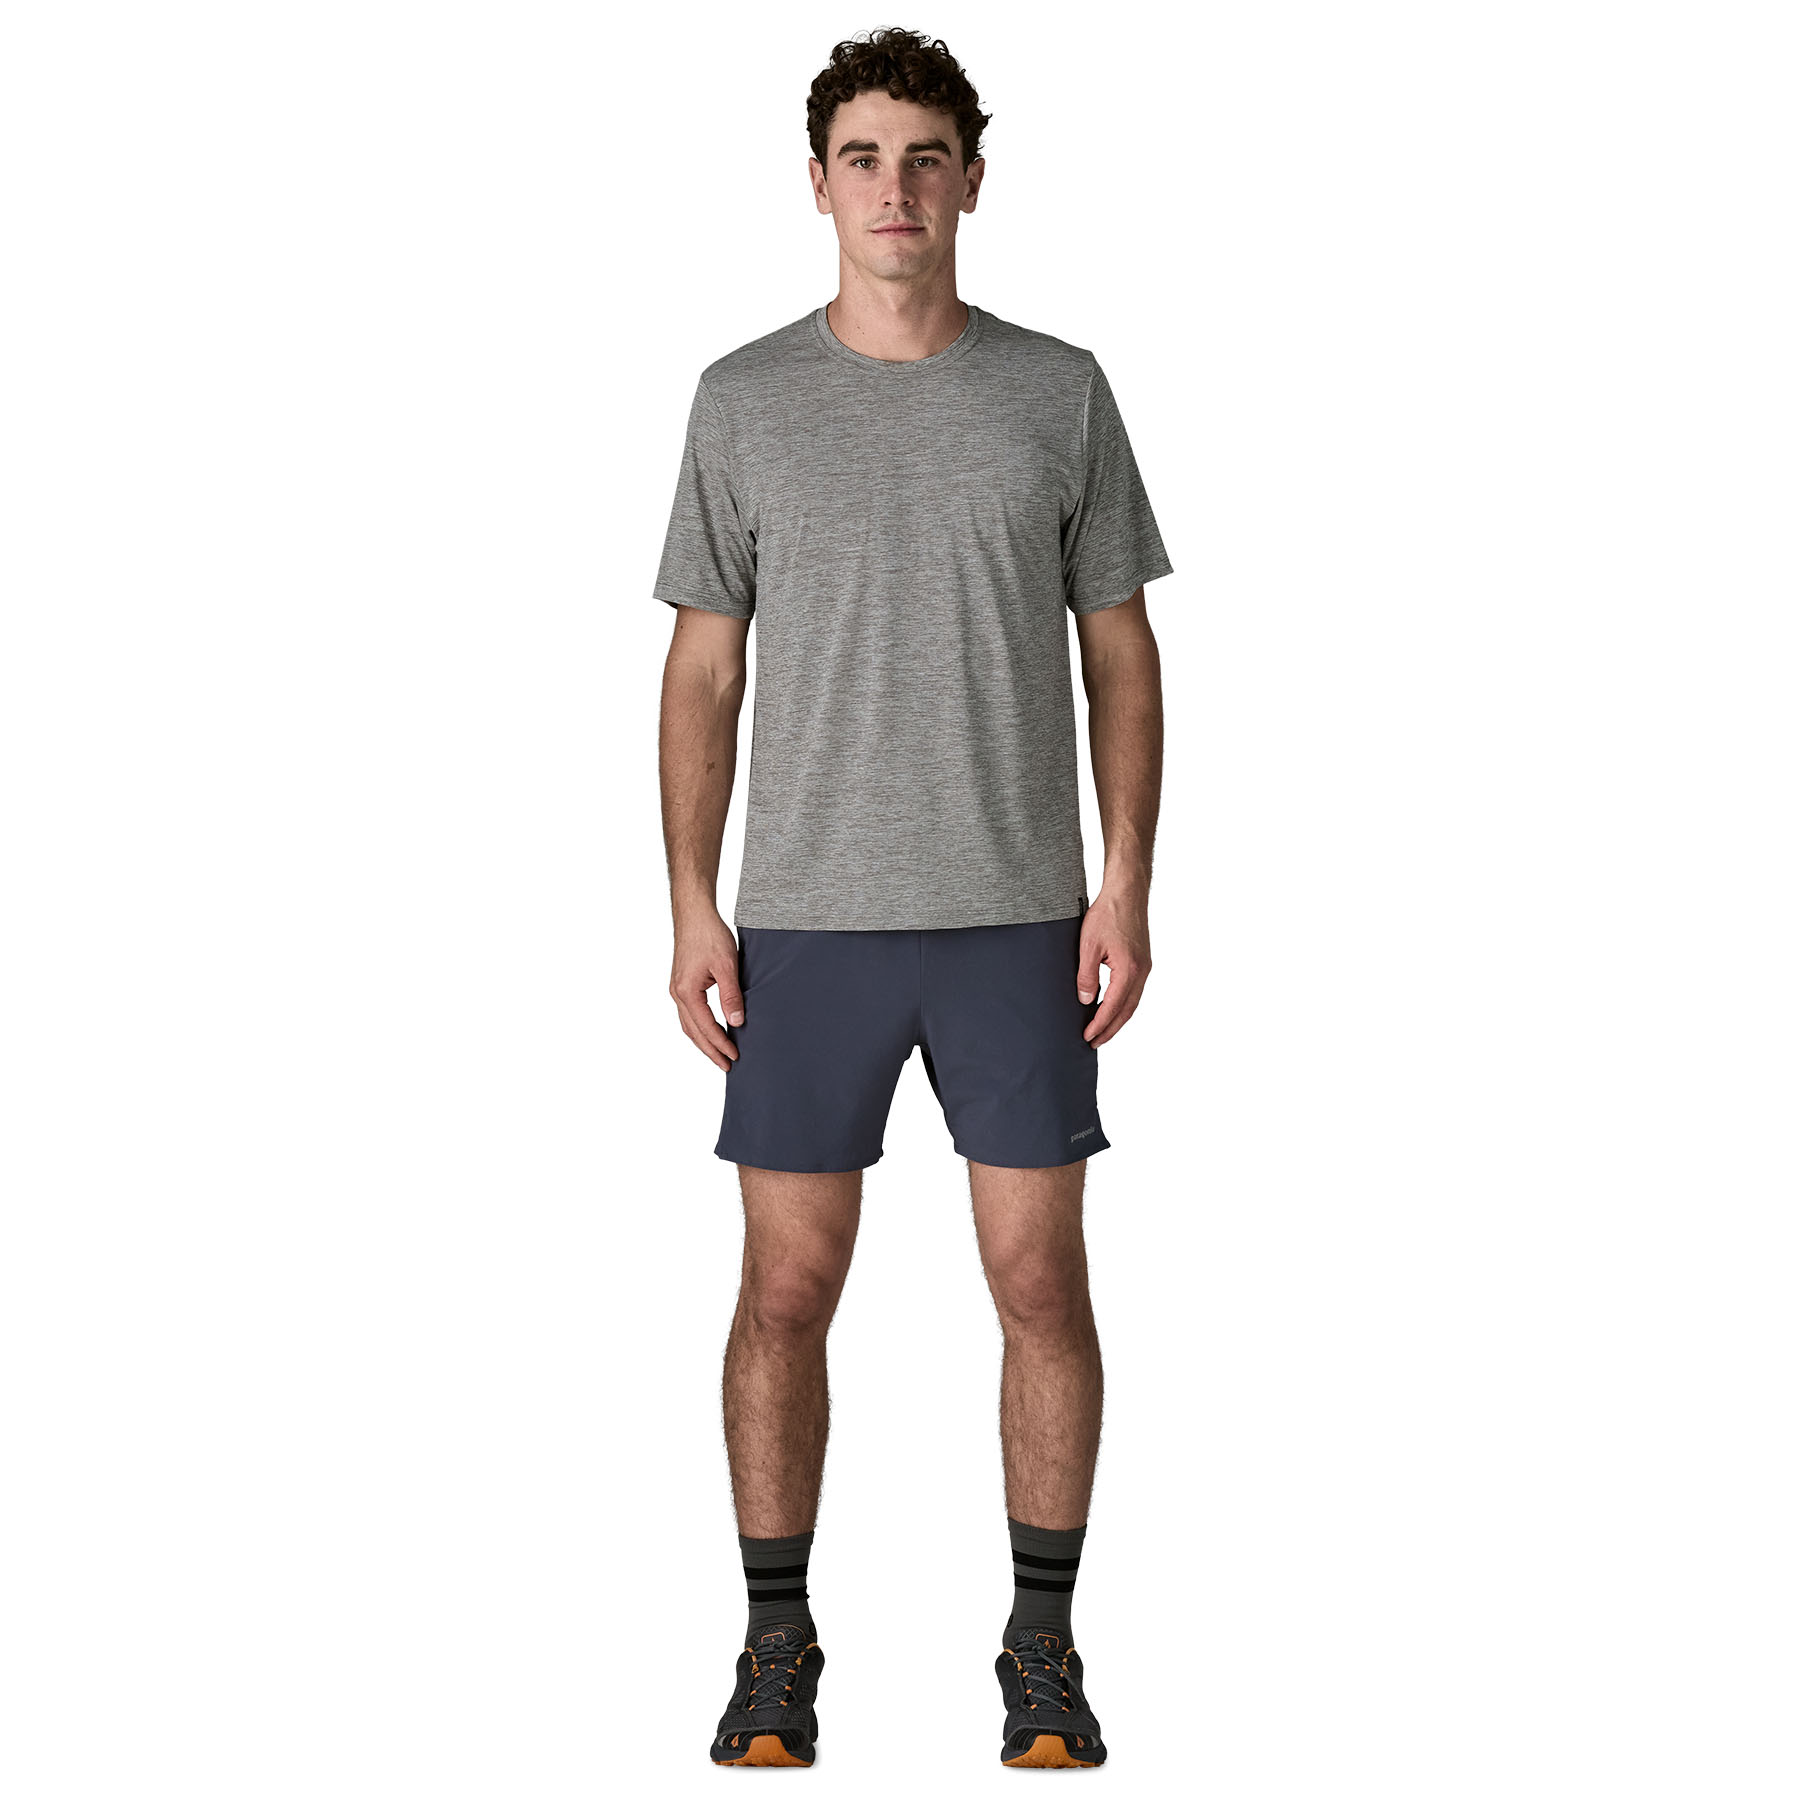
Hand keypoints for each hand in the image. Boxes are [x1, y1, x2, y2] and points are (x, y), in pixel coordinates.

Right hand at [669, 911, 744, 1070]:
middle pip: (693, 1032)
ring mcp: (677, 988)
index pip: (706, 1028)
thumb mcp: (727, 965)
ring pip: (689, 1024)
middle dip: (710, 1050)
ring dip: (703, 1040)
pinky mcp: (681, 983)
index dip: (721, 1044)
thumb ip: (731, 995)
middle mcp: (677, 993)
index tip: (735, 1057)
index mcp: (687, 992)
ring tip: (719, 1053)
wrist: (694, 914)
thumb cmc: (709, 934)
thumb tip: (737, 1021)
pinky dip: (699, 1026)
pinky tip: (710, 1029)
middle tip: (726, 1065)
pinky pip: (688, 1013)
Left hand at [1077, 889, 1149, 1046]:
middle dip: (1110, 1029)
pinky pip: (1134, 991)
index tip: (1087, 1037)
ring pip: (1133, 1002)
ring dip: (1118, 1019)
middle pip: (1127, 1011)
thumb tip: (1086, 1000)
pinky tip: (1112, 1007)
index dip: (1099, 1025)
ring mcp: (1145, 967)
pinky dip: (1123, 1004)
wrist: (1127, 893)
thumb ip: (1087, 975)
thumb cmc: (1108, 914)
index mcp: (1129, 970)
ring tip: (1102, 1031)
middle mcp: (1141, 972)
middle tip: (1094, 1042)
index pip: (1113, 1007)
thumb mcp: (1088, 946)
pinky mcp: (1143, 961)